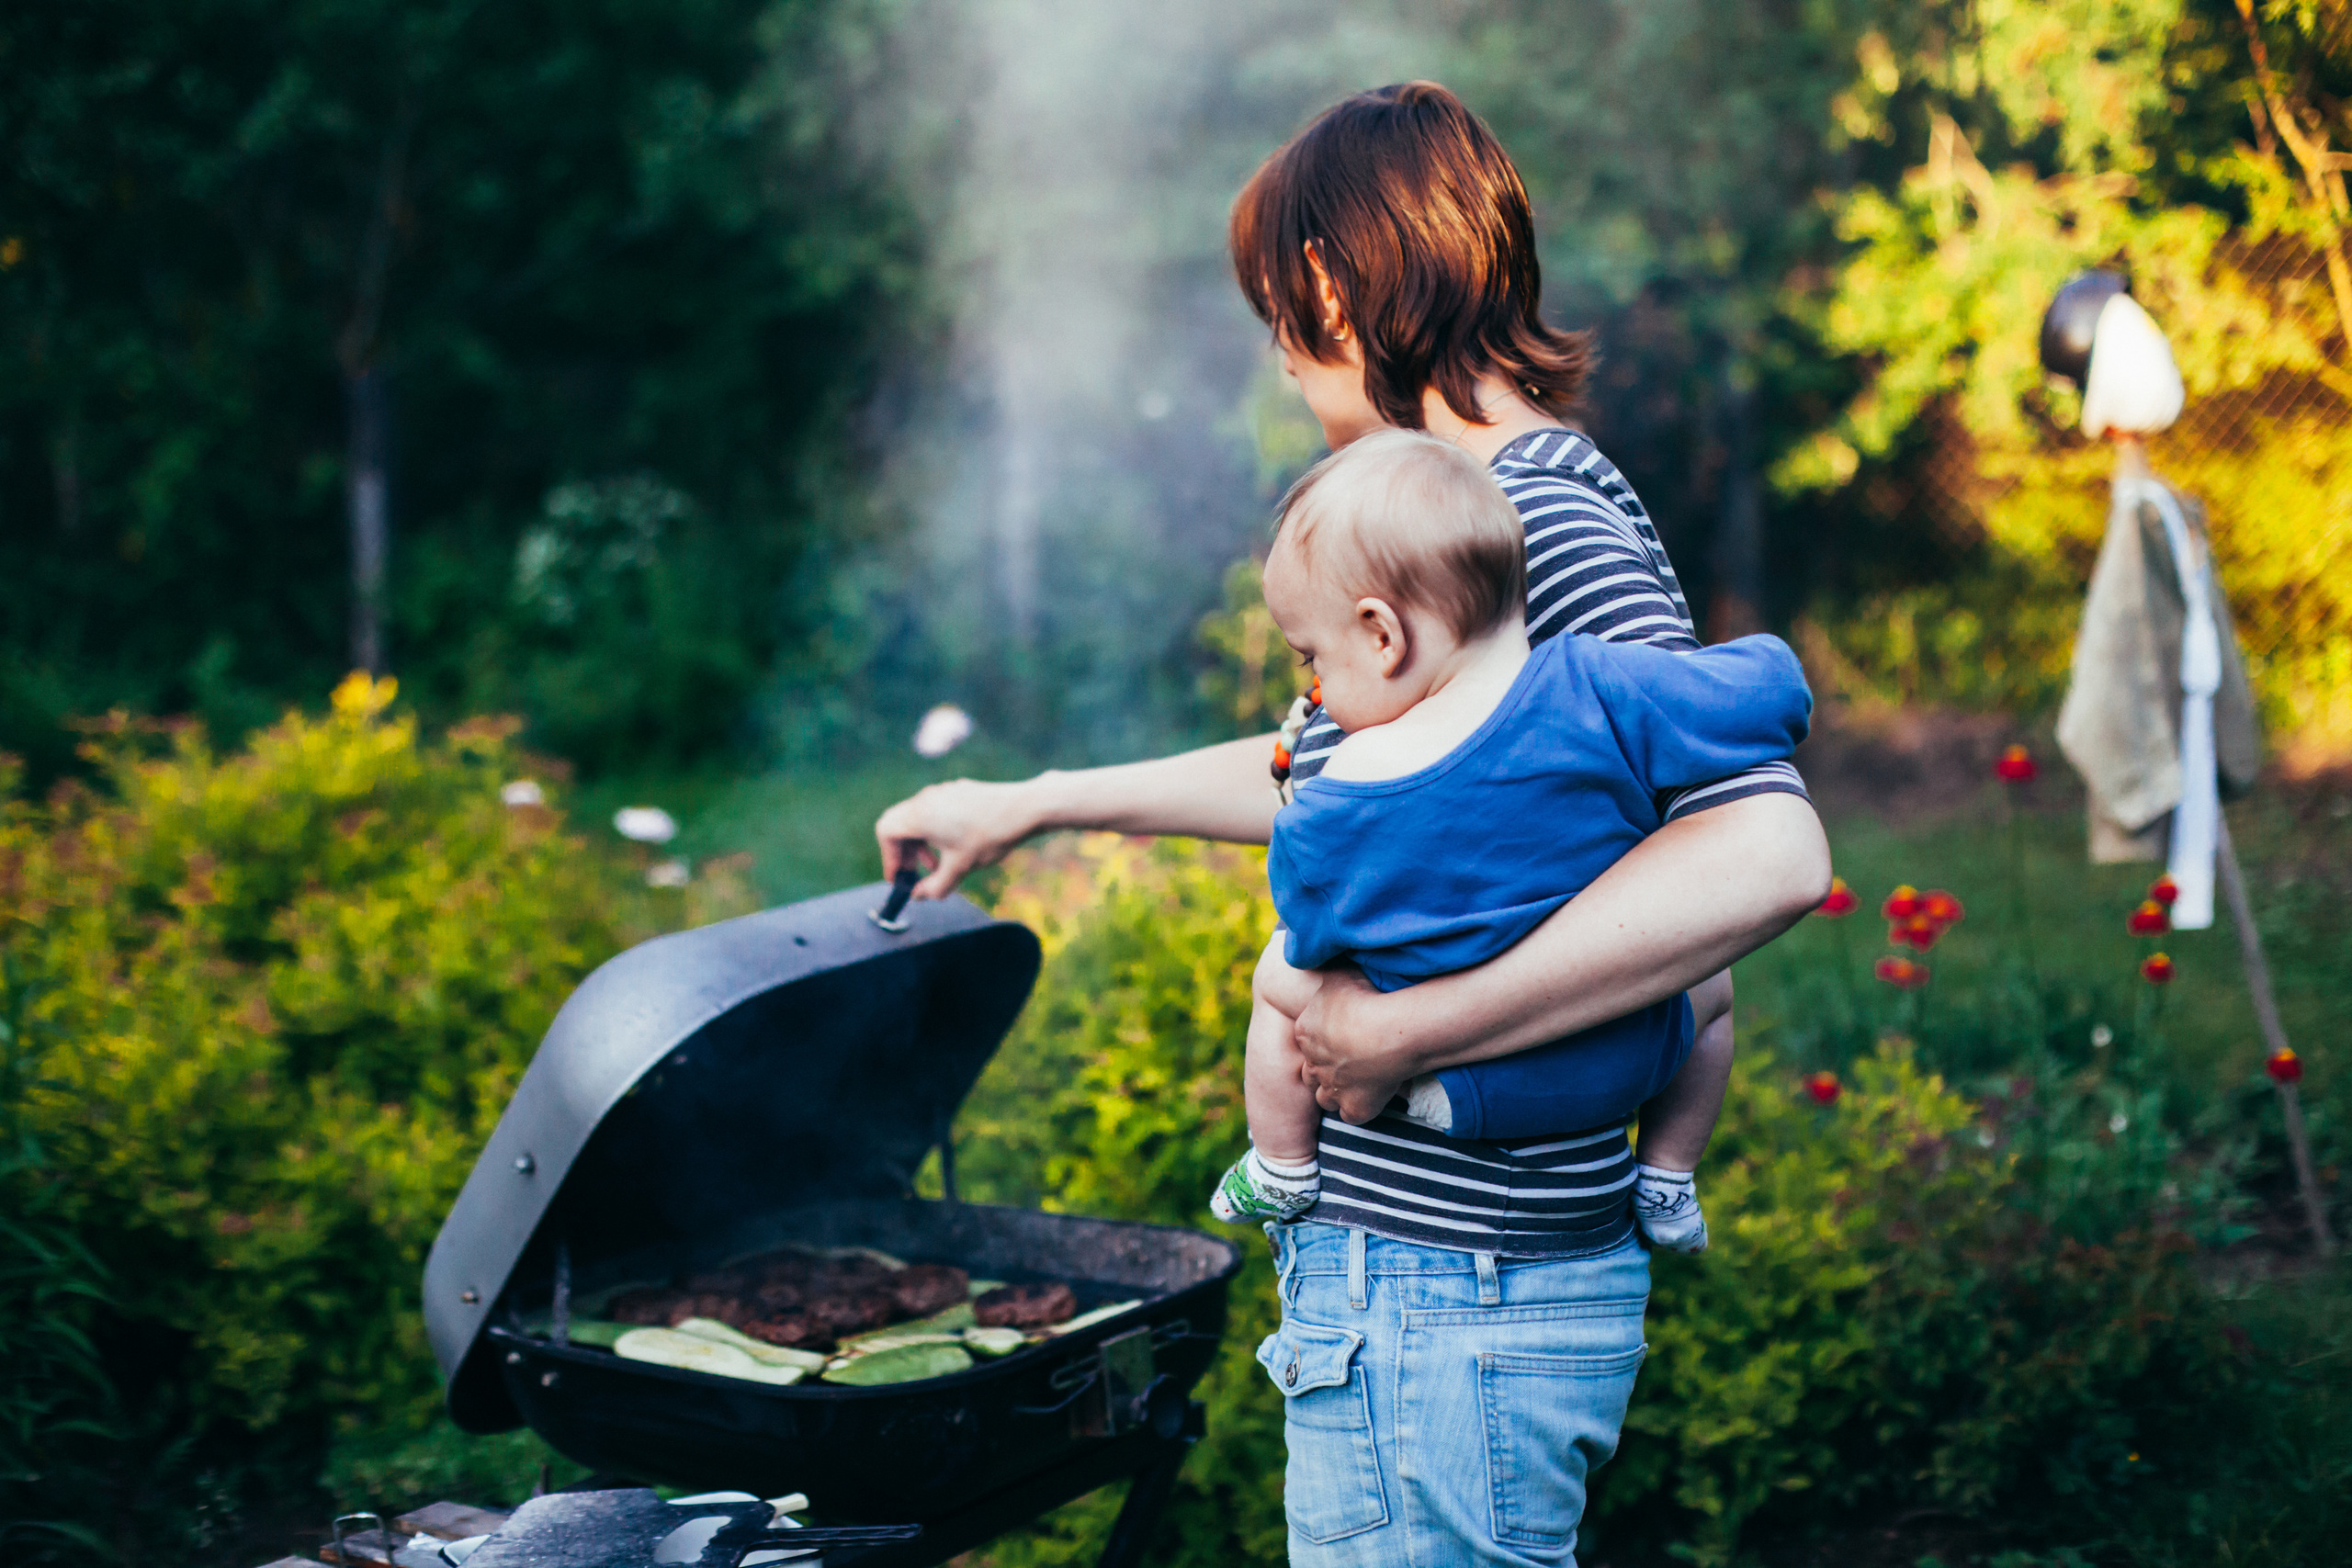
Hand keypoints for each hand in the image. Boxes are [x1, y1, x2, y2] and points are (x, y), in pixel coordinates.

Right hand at [873, 776, 1047, 898]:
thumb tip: (919, 896)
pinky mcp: (956, 791)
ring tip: (937, 864)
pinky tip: (954, 847)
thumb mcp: (960, 868)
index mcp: (920, 815)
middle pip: (898, 824)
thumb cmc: (989, 836)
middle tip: (916, 873)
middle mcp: (926, 799)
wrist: (1024, 808)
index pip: (885, 832)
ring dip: (920, 843)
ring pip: (917, 817)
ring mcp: (941, 792)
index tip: (900, 877)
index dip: (889, 858)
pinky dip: (933, 831)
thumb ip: (935, 886)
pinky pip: (933, 811)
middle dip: (904, 852)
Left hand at [1292, 963, 1418, 1124]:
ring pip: (1324, 1097)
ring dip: (1336, 1091)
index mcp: (1305, 1030)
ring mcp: (1333, 1088)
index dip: (1323, 1039)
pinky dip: (1358, 1107)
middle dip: (1324, 1068)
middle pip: (1311, 1072)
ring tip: (1357, 1079)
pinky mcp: (1355, 1107)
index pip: (1306, 1040)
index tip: (1342, 1035)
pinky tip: (1371, 1096)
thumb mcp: (1338, 976)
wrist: (1389, 1030)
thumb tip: (1317, 962)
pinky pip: (1350, 1114)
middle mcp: (1313, 1063)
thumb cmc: (1366, 997)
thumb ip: (1326, 979)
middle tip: (1349, 1058)